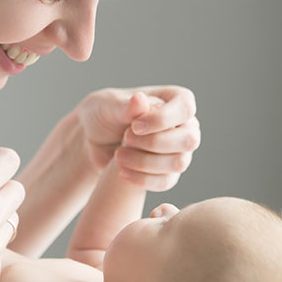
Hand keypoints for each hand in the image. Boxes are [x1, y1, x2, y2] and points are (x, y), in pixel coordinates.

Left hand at [75, 86, 199, 190]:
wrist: (93, 139)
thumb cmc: (104, 113)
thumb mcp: (109, 105)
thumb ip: (126, 106)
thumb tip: (141, 99)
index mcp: (176, 99)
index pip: (186, 109)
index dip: (162, 120)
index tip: (134, 125)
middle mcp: (185, 125)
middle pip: (188, 140)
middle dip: (154, 143)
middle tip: (126, 138)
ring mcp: (180, 151)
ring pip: (178, 163)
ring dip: (145, 162)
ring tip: (118, 155)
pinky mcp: (169, 173)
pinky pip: (166, 182)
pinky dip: (142, 179)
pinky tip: (121, 171)